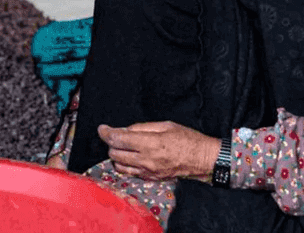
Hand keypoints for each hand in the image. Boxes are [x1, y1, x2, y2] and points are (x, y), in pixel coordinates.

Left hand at [98, 121, 220, 180]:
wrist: (201, 159)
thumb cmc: (187, 139)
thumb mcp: (166, 125)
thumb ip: (143, 127)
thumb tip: (126, 129)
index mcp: (151, 143)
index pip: (119, 139)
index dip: (107, 133)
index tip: (102, 128)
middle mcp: (147, 160)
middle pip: (115, 153)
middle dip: (111, 143)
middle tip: (114, 135)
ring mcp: (148, 171)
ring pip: (119, 166)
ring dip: (116, 155)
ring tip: (121, 146)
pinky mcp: (150, 178)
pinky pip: (130, 173)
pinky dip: (125, 164)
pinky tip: (130, 156)